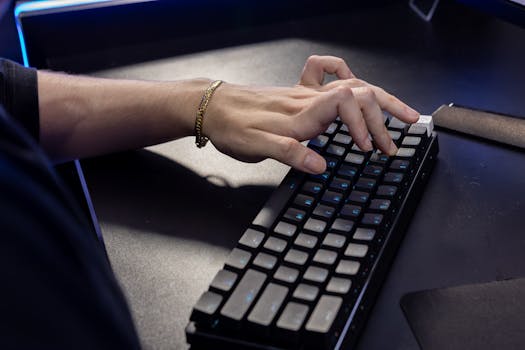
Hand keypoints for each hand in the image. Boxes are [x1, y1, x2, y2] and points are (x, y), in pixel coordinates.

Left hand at [204, 55, 419, 173]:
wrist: (212, 107)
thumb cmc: (231, 128)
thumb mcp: (255, 148)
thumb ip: (290, 154)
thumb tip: (322, 166)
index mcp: (301, 114)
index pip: (346, 102)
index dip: (364, 124)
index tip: (368, 149)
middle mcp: (308, 100)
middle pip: (359, 93)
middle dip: (383, 118)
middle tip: (394, 144)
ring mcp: (306, 93)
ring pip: (353, 85)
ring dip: (379, 100)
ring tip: (400, 116)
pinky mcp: (300, 92)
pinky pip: (331, 75)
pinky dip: (351, 78)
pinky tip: (357, 88)